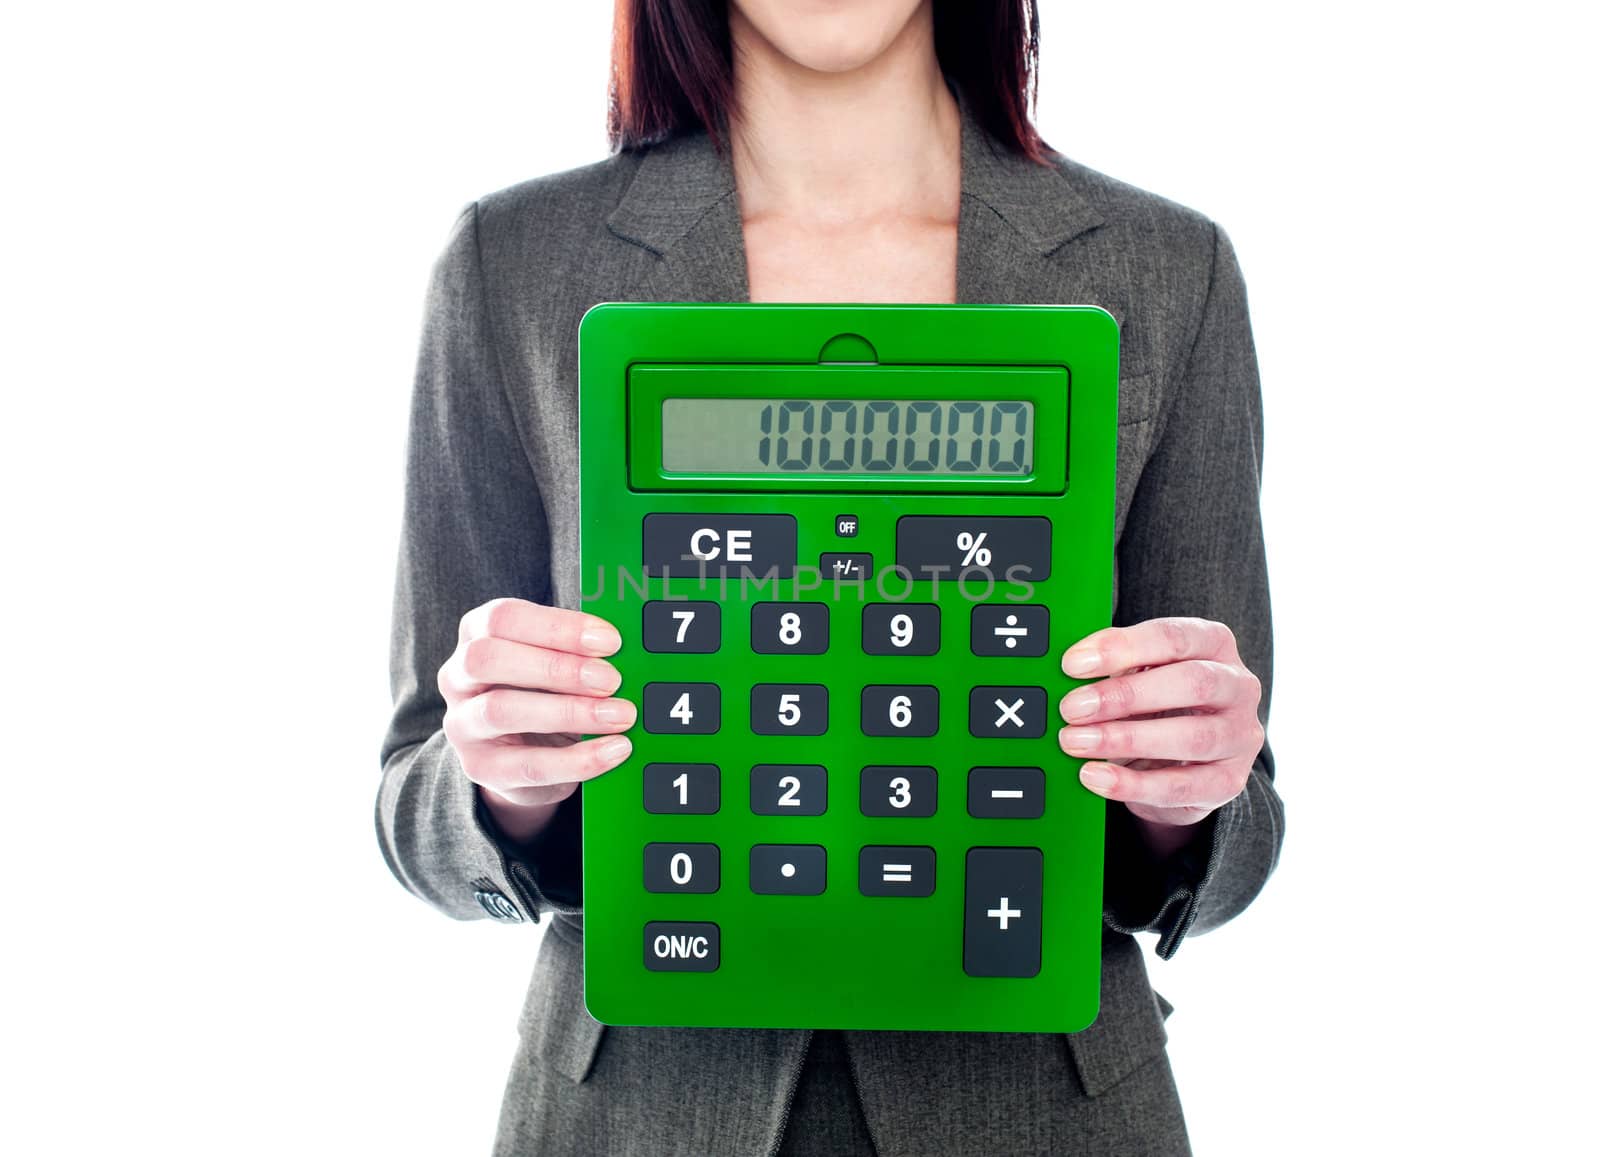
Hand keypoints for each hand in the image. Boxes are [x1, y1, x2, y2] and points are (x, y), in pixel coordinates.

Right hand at [438, 598, 634, 841]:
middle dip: (557, 667)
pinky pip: (528, 765)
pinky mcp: (481, 768)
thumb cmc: (545, 693)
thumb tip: (625, 650)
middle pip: (488, 658)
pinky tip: (614, 750)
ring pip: (500, 710)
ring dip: (568, 711)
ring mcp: (462, 724)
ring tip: (619, 715)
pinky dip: (578, 759)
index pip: (504, 617)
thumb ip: (580, 651)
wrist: (525, 754)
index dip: (558, 626)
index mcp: (477, 635)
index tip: (609, 640)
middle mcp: (458, 676)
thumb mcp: (557, 663)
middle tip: (612, 679)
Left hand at [1057, 616, 1263, 847]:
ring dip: (1125, 740)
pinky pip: (1182, 787)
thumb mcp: (1136, 673)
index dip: (1121, 648)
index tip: (1073, 663)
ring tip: (1076, 742)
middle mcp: (1238, 686)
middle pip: (1192, 683)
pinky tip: (1095, 777)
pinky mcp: (1229, 781)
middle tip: (1072, 708)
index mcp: (1213, 643)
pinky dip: (1133, 784)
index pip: (1174, 637)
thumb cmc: (1155, 702)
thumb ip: (1111, 665)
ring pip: (1192, 737)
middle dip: (1125, 696)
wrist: (1184, 759)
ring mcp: (1240, 735)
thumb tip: (1068, 668)